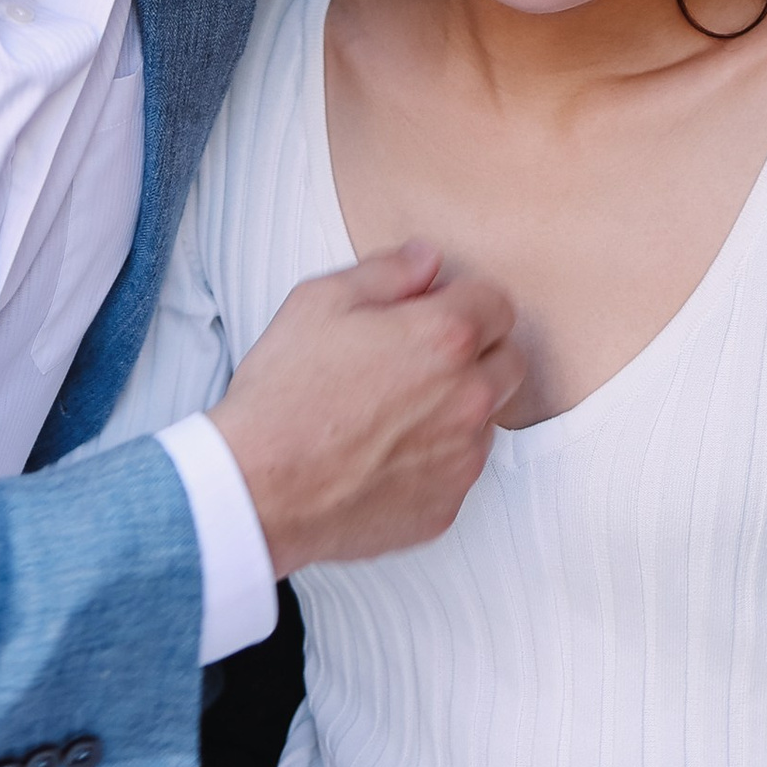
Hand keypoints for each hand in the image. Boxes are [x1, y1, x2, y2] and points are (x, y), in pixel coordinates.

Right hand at [210, 242, 521, 578]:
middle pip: (508, 360)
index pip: (497, 302)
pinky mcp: (447, 505)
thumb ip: (387, 271)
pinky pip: (458, 471)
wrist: (257, 489)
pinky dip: (434, 459)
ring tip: (392, 411)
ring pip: (486, 419)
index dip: (460, 300)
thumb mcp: (319, 301)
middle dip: (476, 352)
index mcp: (445, 337)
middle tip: (416, 359)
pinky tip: (384, 454)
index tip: (429, 312)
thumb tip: (426, 260)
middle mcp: (468, 398)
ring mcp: (462, 458)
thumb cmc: (282, 394)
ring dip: (457, 407)